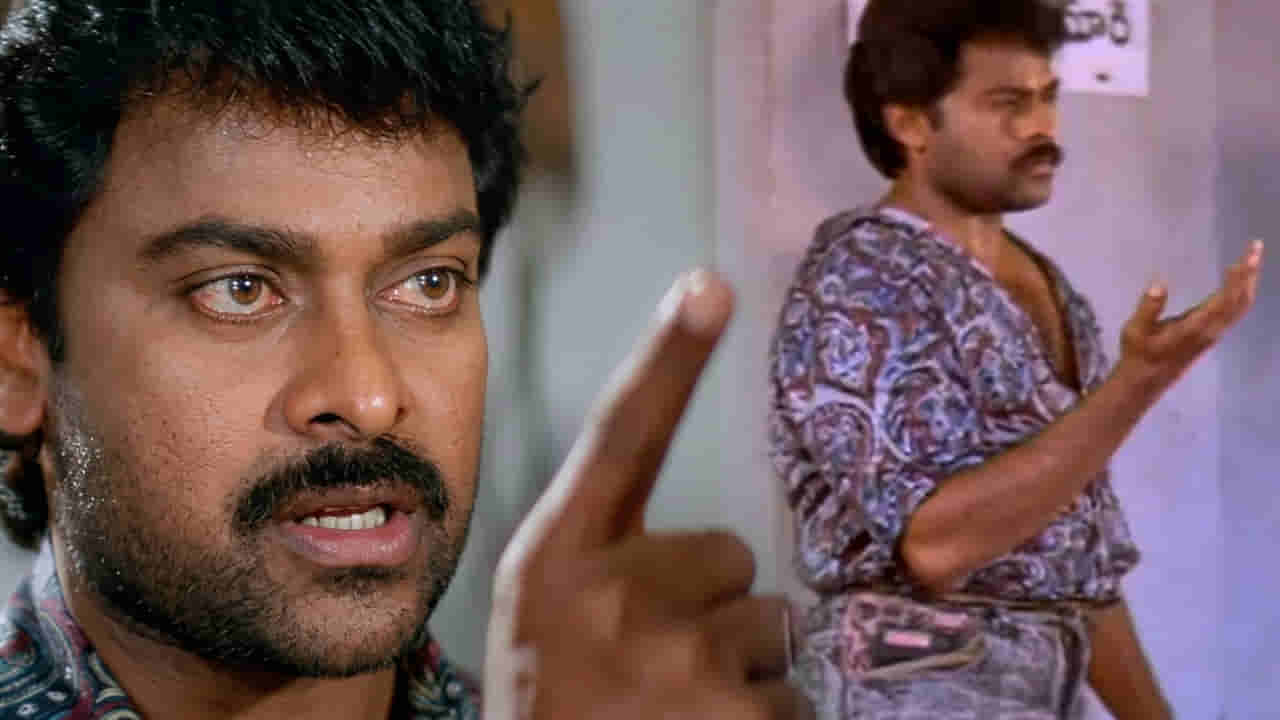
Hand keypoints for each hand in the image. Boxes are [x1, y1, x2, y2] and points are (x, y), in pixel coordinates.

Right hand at [484, 270, 810, 719]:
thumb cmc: (553, 712)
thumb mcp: (545, 630)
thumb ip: (608, 569)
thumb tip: (723, 558)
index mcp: (553, 563)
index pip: (618, 438)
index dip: (667, 358)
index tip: (712, 283)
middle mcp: (609, 597)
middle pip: (731, 554)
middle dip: (712, 608)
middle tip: (654, 676)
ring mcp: (675, 662)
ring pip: (771, 627)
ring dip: (741, 672)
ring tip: (675, 718)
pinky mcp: (735, 718)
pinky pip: (793, 695)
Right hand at [1115, 239, 1262, 391]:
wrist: (1145, 382)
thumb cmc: (1139, 354)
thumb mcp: (1135, 331)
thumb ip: (1148, 308)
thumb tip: (1159, 284)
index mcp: (1195, 328)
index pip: (1225, 300)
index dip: (1237, 279)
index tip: (1244, 259)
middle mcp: (1211, 331)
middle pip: (1241, 301)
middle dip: (1250, 274)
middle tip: (1255, 248)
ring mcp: (1214, 334)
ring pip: (1241, 307)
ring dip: (1249, 282)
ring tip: (1251, 260)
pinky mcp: (1211, 334)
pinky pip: (1235, 311)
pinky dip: (1242, 292)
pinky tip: (1239, 281)